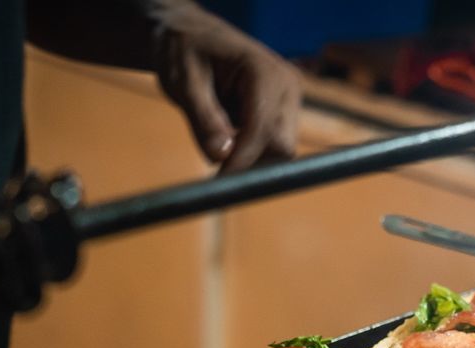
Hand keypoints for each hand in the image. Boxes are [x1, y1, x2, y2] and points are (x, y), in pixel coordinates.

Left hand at [152, 4, 301, 172]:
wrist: (195, 37)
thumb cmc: (186, 52)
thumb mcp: (183, 81)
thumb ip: (203, 118)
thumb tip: (220, 156)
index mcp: (265, 72)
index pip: (264, 130)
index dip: (243, 160)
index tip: (218, 182)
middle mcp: (287, 85)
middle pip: (282, 145)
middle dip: (250, 162)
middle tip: (215, 173)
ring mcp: (291, 99)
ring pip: (281, 150)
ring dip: (250, 157)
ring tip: (218, 143)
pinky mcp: (286, 111)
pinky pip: (275, 145)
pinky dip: (252, 151)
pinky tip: (229, 138)